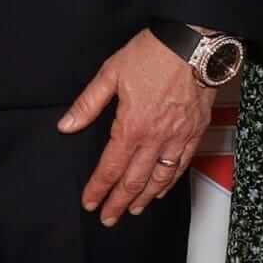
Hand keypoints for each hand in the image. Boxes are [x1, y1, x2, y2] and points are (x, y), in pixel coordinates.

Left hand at [60, 30, 211, 223]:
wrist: (194, 44)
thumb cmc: (152, 53)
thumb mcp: (111, 73)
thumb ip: (88, 104)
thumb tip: (67, 125)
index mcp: (131, 126)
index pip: (110, 167)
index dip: (98, 188)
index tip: (89, 203)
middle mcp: (155, 139)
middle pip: (134, 180)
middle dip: (119, 202)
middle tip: (109, 218)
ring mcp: (178, 138)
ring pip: (160, 178)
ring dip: (144, 197)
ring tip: (133, 210)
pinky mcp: (195, 132)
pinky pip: (182, 165)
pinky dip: (170, 181)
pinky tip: (162, 188)